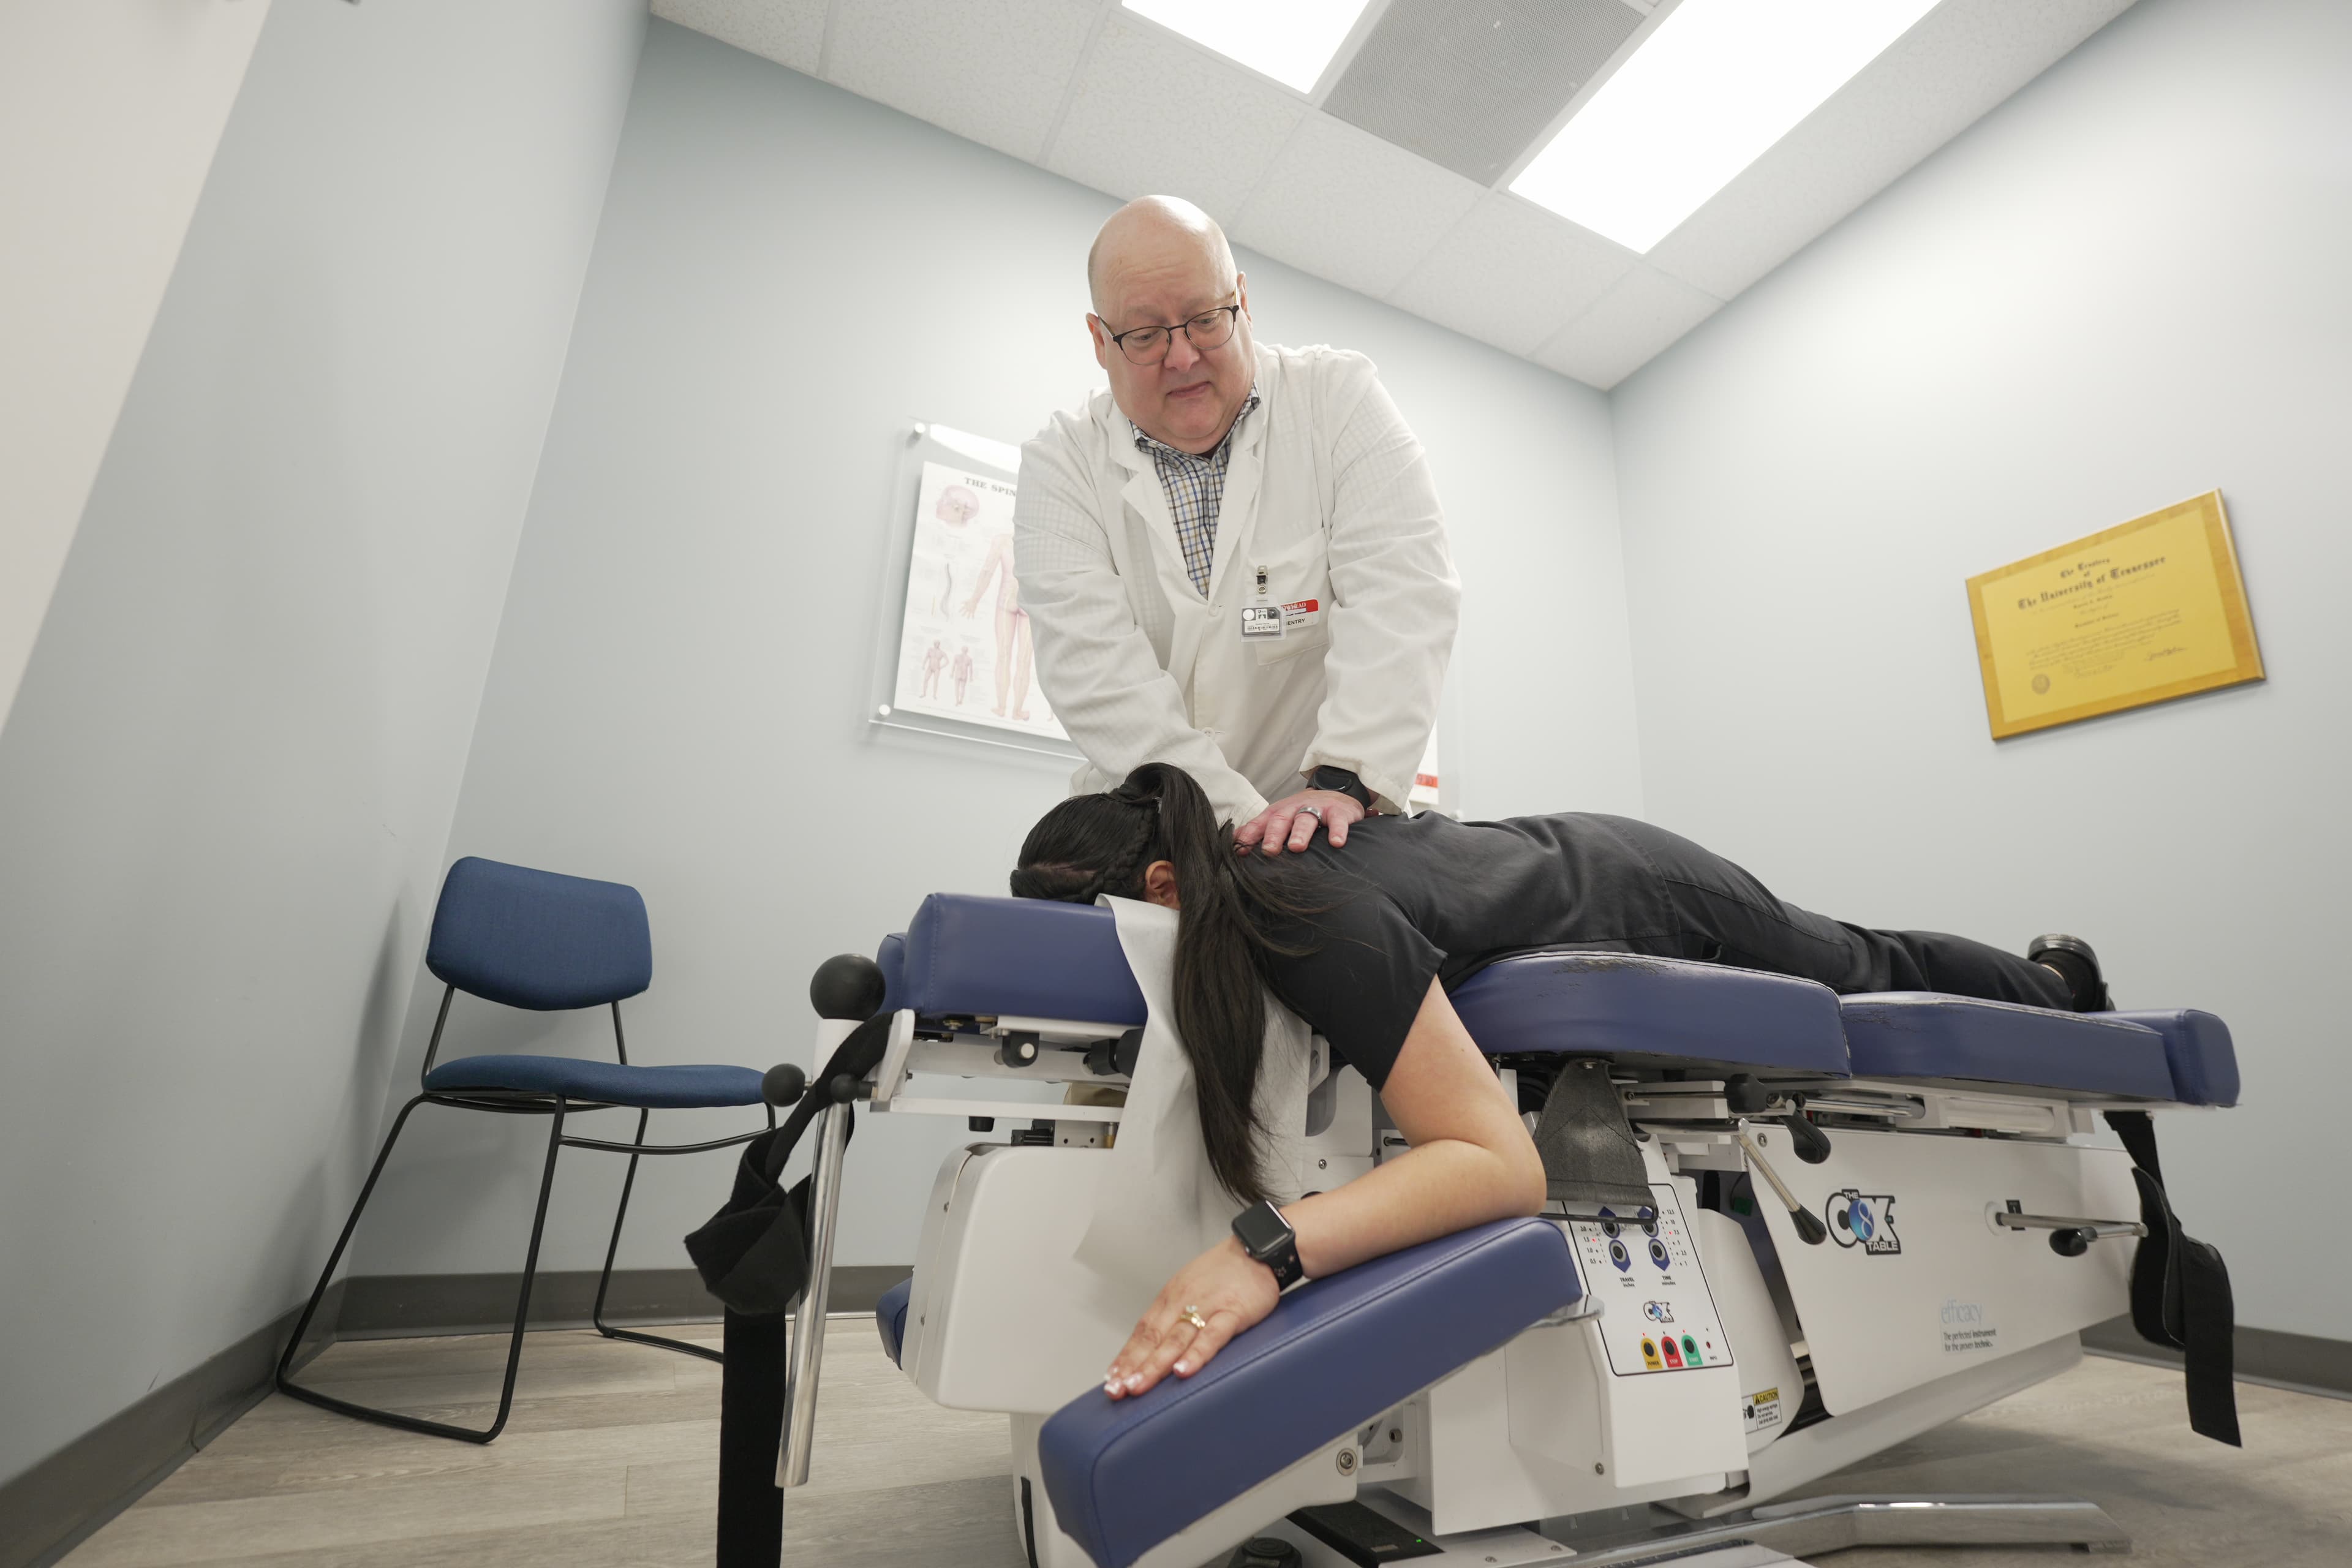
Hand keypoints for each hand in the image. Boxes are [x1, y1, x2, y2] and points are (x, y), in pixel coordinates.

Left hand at [1102, 1236, 1279, 1399]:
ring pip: (1175, 1340)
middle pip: (1152, 1338)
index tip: (1111, 1379)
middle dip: (1132, 1366)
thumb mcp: (1190, 1289)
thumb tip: (1155, 1346)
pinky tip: (1182, 1371)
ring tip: (1138, 1385)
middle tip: (1115, 1390)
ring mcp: (1207, 1308)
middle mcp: (1182, 1303)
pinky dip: (1195, 1354)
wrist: (1256, 1249)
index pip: (1142, 1332)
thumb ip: (1174, 1317)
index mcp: (1171, 1299)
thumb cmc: (1224, 1274)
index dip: (1126, 1357)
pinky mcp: (1232, 1312)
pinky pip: (1212, 1336)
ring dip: (1155, 1365)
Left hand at [1233, 789, 1364, 855]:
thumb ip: (1258, 830)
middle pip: (1281, 820)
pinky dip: (1338, 831)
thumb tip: (1235, 845)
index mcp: (1277, 813)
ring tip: (1296, 847)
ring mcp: (1317, 809)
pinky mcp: (1338, 812)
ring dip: (1300, 833)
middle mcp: (1294, 809)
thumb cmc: (1302, 811)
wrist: (1335, 792)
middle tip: (1269, 851)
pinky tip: (1336, 843)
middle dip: (1274, 835)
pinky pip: (1338, 821)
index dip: (1250, 836)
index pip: (1260, 824)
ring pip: (1306, 820)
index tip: (1241, 851)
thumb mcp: (1280, 818)